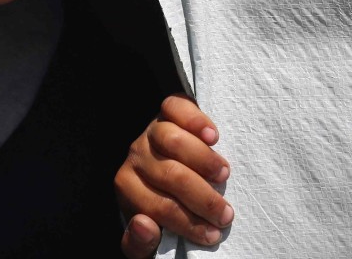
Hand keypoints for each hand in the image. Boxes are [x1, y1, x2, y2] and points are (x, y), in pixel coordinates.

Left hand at [115, 95, 232, 256]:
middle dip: (202, 198)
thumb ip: (139, 243)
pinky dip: (195, 120)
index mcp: (127, 188)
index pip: (157, 206)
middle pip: (170, 175)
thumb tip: (143, 225)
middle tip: (225, 214)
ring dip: (202, 160)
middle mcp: (135, 157)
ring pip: (172, 139)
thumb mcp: (148, 238)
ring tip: (223, 176)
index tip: (212, 235)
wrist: (168, 181)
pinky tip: (212, 136)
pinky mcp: (166, 112)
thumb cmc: (164, 211)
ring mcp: (150, 131)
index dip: (187, 223)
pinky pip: (174, 107)